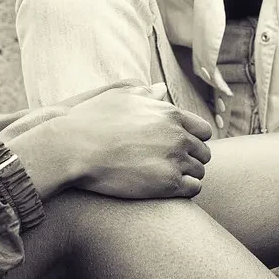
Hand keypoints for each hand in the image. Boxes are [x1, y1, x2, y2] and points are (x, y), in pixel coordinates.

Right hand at [62, 83, 212, 198]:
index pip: (203, 130)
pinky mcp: (168, 183)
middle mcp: (178, 135)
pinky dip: (185, 190)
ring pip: (199, 171)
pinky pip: (193, 188)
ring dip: (187, 175)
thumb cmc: (92, 120)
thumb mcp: (120, 97)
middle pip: (203, 152)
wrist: (75, 148)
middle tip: (170, 166)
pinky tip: (168, 189)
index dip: (193, 140)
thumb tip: (161, 89)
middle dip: (191, 159)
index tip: (178, 148)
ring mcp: (175, 159)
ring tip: (166, 178)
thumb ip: (146, 93)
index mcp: (170, 114)